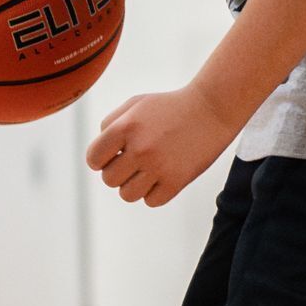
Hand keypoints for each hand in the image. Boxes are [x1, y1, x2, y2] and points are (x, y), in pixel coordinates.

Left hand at [86, 85, 245, 207]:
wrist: (211, 109)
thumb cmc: (170, 107)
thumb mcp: (135, 105)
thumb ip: (110, 124)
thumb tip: (98, 154)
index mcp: (125, 127)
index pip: (93, 159)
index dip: (100, 159)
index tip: (111, 156)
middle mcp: (140, 149)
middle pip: (109, 180)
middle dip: (117, 172)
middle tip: (133, 162)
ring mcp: (159, 167)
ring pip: (127, 195)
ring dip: (133, 185)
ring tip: (146, 171)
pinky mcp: (177, 181)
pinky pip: (152, 201)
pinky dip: (154, 193)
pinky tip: (162, 176)